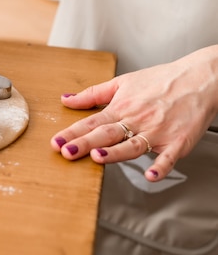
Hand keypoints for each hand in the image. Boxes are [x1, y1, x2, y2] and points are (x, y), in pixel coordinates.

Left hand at [50, 45, 217, 180]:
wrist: (199, 79)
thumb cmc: (161, 81)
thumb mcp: (122, 82)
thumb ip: (93, 94)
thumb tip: (66, 99)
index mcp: (121, 107)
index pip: (91, 122)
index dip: (72, 133)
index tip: (55, 142)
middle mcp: (136, 120)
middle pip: (107, 134)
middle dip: (86, 143)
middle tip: (67, 152)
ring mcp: (157, 132)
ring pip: (132, 145)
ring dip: (116, 153)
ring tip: (99, 158)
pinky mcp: (177, 142)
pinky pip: (168, 157)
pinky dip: (160, 166)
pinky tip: (151, 175)